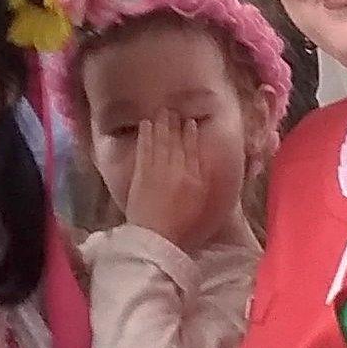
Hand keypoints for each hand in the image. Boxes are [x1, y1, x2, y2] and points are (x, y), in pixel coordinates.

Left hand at [110, 115, 230, 252]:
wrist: (156, 238)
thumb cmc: (180, 226)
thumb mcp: (200, 203)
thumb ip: (203, 180)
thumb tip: (204, 161)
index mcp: (194, 178)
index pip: (194, 150)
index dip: (191, 134)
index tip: (191, 122)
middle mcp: (178, 169)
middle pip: (176, 141)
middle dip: (174, 123)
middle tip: (173, 109)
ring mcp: (158, 170)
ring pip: (160, 141)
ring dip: (160, 124)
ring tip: (161, 112)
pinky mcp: (142, 174)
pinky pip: (144, 148)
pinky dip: (145, 135)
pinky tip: (145, 124)